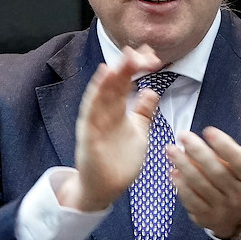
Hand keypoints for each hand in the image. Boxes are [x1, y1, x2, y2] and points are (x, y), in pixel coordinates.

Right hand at [56, 45, 162, 210]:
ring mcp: (95, 122)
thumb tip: (151, 91)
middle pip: (114, 84)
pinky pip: (91, 112)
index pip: (126, 83)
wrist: (104, 188)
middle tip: (136, 51)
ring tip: (117, 62)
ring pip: (101, 95)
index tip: (151, 55)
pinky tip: (102, 82)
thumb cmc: (119, 160)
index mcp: (117, 110)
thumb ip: (143, 111)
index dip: (136, 67)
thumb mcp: (138, 132)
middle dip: (124, 66)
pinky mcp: (89, 135)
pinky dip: (95, 96)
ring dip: (109, 78)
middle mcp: (105, 113)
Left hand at [167, 107, 240, 237]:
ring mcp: (221, 206)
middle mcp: (238, 192)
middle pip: (217, 172)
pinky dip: (181, 188)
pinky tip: (172, 172)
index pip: (239, 161)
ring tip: (171, 149)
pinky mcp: (206, 216)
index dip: (225, 146)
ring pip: (201, 185)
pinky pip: (192, 202)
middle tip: (184, 135)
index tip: (209, 130)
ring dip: (184, 167)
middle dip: (199, 153)